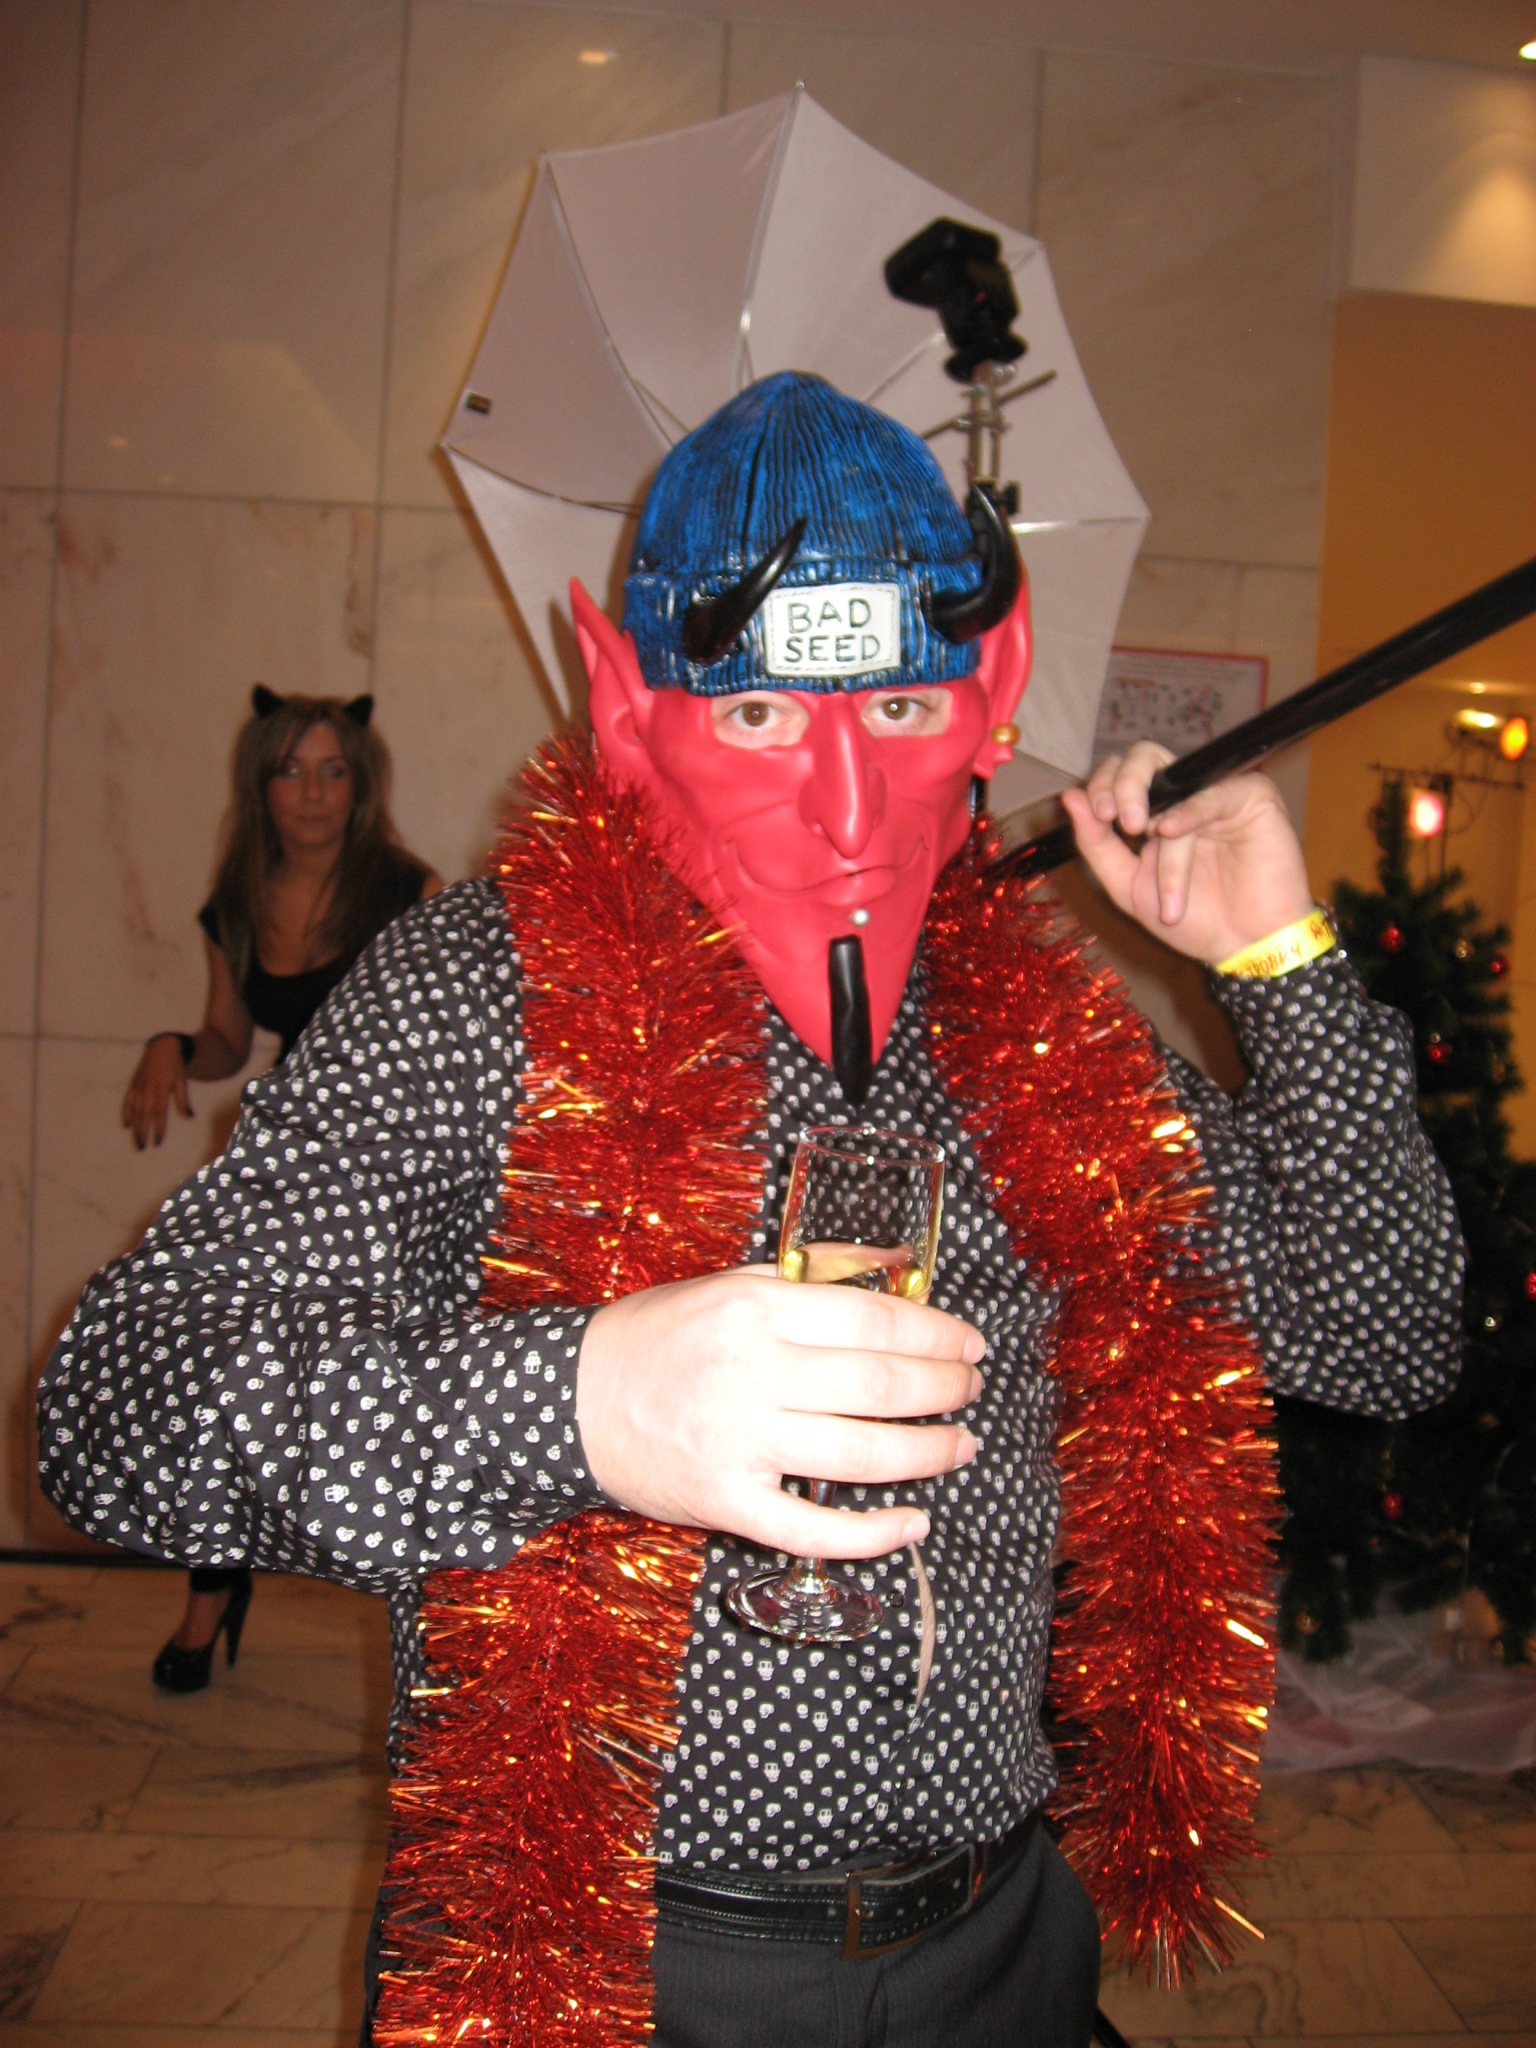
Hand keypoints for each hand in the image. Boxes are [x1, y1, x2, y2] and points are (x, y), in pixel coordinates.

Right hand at [120, 1036, 191, 1149]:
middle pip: (144, 1113)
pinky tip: (127, 1125)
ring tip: (137, 1141)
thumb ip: (183, 1100)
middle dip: (143, 1131)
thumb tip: (190, 1117)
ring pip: (134, 1109)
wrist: (161, 1047)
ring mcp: (139, 1085)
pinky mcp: (133, 1083)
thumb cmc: (175, 1066)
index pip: (159, 1111)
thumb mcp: (182, 1081)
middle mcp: (148, 1088)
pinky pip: (127, 1100)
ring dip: (135, 1126)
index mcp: (162, 1087)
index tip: (158, 1141)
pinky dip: (126, 1112)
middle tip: (142, 1147)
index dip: (159, 1127)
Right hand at [575, 1266, 984, 1557]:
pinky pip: (815, 1529)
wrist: (570, 1398)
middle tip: (971, 1391)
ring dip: (929, 1453)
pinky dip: (875, 1533)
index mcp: (758, 1307)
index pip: (874, 1319)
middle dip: (945, 1390)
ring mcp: (741, 1440)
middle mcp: (754, 1371)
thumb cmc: (658, 1336)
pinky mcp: (727, 1501)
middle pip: (881, 1384)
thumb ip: (812, 1275)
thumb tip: (897, 1267)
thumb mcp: (731, 1284)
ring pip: (863, 1453)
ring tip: (961, 1445)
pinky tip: (914, 1522)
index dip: (937, 1333)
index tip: (969, 1344)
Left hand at [1060, 742, 1314, 965]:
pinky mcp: (1253, 798)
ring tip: (1162, 879)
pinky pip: (1215, 793)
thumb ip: (1097, 843)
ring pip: (1177, 789)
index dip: (1104, 783)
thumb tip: (1070, 795)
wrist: (1244, 948)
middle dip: (1124, 784)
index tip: (1097, 813)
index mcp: (1154, 811)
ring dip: (1164, 837)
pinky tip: (1172, 831)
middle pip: (1146, 757)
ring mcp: (1218, 794)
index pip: (1120, 774)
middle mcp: (1184, 796)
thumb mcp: (1128, 885)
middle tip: (1118, 820)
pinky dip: (1190, 812)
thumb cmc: (1194, 920)